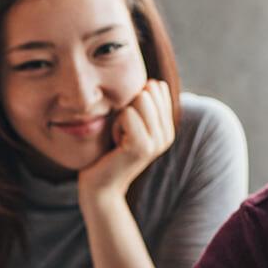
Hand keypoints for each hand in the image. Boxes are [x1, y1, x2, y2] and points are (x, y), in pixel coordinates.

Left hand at [76, 80, 174, 201]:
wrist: (101, 185)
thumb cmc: (109, 150)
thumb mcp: (129, 123)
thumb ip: (143, 105)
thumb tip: (153, 82)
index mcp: (167, 127)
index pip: (157, 88)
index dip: (133, 100)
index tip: (127, 123)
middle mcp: (167, 134)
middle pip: (148, 91)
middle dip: (127, 106)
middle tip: (122, 131)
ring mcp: (157, 142)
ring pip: (140, 100)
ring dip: (120, 116)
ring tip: (119, 137)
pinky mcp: (142, 147)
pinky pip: (127, 114)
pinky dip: (115, 124)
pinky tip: (116, 143)